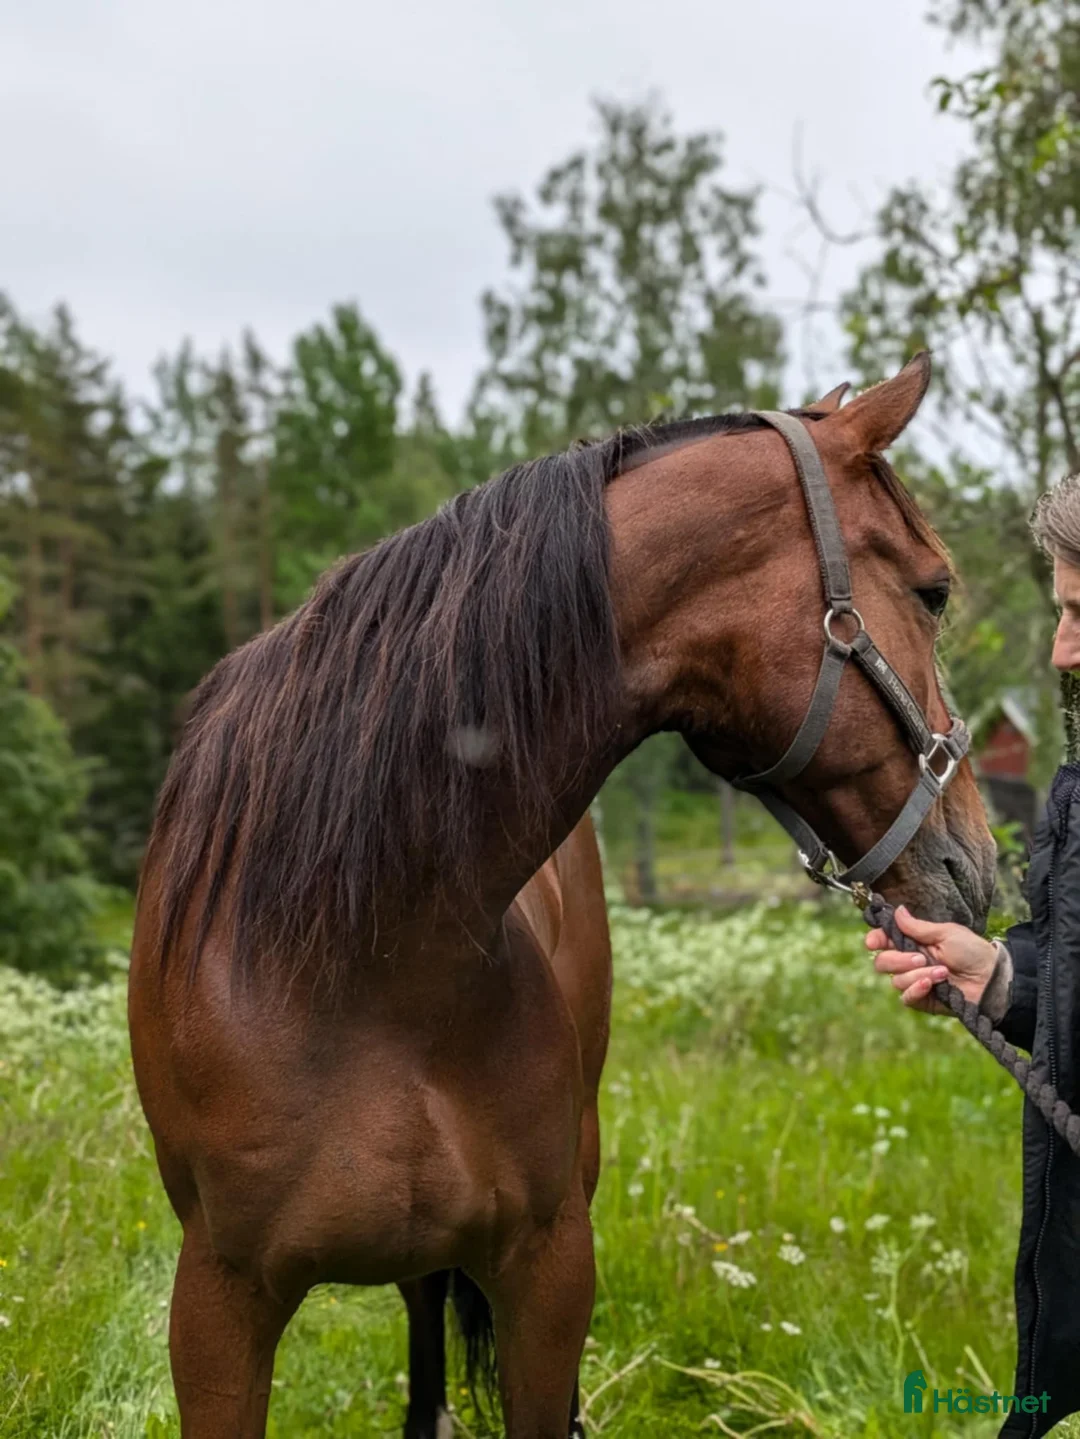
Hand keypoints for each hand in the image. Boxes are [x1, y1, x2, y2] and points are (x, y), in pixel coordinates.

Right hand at [864, 905, 999, 1014]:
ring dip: (918, 974)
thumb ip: (917, 927)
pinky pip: (906, 997)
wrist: (991, 978)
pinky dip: (916, 989)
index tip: (874, 941)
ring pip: (896, 980)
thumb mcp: (946, 933)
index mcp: (914, 942)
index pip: (884, 940)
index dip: (875, 939)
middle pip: (883, 962)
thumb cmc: (972, 951)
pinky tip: (931, 984)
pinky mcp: (922, 999)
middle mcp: (910, 962)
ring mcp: (915, 981)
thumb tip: (897, 910)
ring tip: (943, 972)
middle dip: (898, 960)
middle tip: (920, 958)